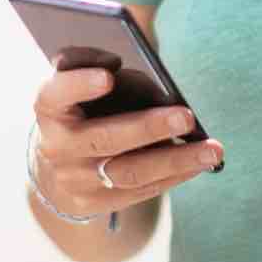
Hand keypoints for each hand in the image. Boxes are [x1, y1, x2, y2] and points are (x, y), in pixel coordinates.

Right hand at [32, 66, 223, 220]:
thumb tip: (121, 58)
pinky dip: (175, 175)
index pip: (56, 93)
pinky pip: (141, 191)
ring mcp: (75, 179)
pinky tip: (201, 162)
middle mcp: (57, 146)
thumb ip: (93, 64)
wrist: (61, 160)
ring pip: (129, 172)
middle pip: (103, 139)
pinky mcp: (94, 203)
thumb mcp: (80, 82)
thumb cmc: (83, 105)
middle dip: (147, 128)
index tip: (108, 76)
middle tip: (187, 116)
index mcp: (49, 107)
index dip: (78, 84)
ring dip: (176, 160)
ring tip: (213, 150)